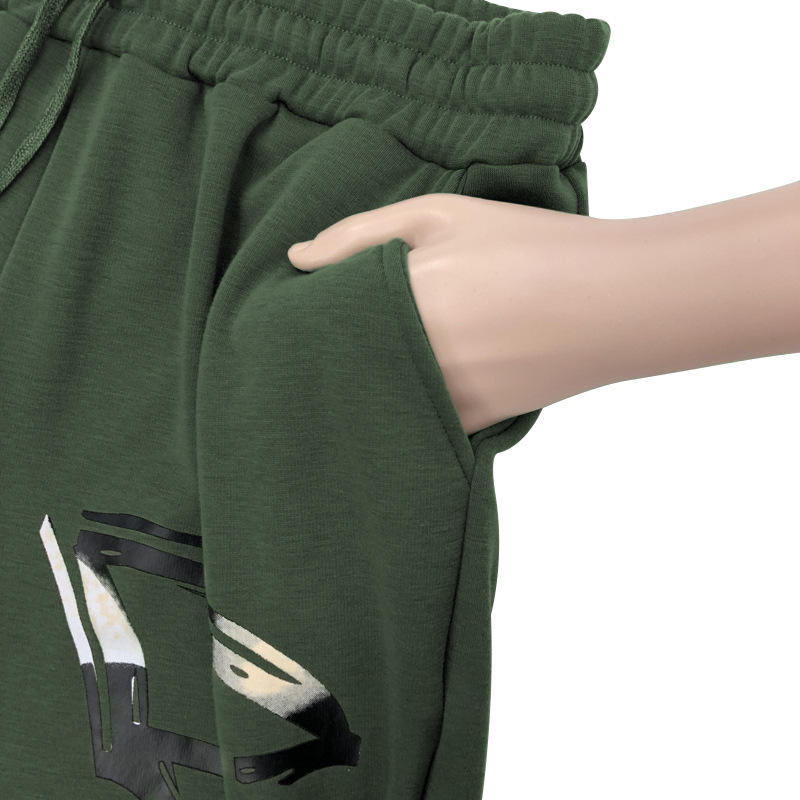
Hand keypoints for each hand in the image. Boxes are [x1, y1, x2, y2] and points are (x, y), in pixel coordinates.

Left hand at [286, 193, 605, 434]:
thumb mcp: (443, 216)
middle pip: (338, 363)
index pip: (316, 319)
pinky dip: (404, 399)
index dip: (302, 314)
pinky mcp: (468, 422)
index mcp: (398, 300)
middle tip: (323, 332)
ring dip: (363, 377)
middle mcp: (412, 358)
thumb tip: (296, 259)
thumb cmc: (530, 247)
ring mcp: (442, 397)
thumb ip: (359, 234)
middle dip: (326, 349)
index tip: (296, 308)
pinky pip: (415, 416)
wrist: (613, 303)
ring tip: (382, 350)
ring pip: (374, 394)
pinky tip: (414, 375)